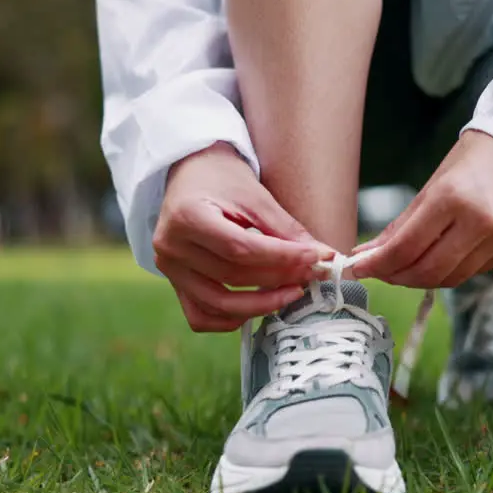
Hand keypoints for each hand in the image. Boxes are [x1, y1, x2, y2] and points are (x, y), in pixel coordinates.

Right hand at [154, 143, 330, 331]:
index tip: (315, 257)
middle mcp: (171, 246)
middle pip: (233, 276)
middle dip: (279, 279)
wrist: (191, 174)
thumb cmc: (223, 179)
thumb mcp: (256, 195)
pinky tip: (258, 306)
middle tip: (312, 275)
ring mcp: (169, 269)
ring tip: (292, 292)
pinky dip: (231, 319)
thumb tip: (323, 257)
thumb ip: (286, 229)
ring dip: (261, 305)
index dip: (282, 257)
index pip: (241, 248)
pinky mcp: (174, 283)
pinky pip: (201, 316)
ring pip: (218, 303)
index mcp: (187, 216)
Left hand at [352, 131, 492, 287]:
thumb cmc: (472, 162)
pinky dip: (448, 271)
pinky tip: (437, 260)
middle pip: (428, 270)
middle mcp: (481, 221)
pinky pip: (471, 272)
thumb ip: (401, 225)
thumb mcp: (432, 185)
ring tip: (403, 269)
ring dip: (420, 279)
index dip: (378, 264)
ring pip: (450, 278)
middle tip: (379, 272)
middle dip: (397, 276)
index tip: (358, 269)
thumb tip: (368, 254)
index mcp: (453, 197)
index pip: (407, 247)